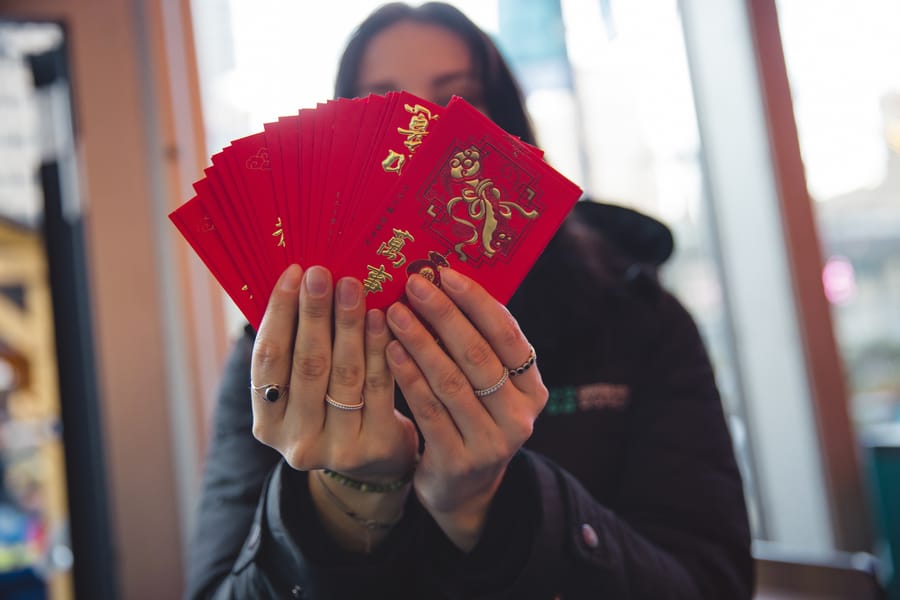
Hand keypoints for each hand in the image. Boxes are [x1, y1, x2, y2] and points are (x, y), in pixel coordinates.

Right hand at [250, 264, 417, 484]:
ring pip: (344, 374)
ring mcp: (336, 448)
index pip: (268, 360)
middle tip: (322, 273)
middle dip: (314, 313)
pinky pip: (378, 386)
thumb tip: (298, 281)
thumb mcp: (302, 391)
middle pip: (307, 365)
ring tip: (353, 286)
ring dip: (348, 325)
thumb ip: (295, 350)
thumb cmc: (332, 410)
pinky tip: (382, 317)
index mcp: (267, 423)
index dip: (279, 314)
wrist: (375, 465)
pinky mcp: (374, 445)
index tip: (293, 274)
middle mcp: (296, 441)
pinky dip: (378, 348)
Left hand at [385, 269, 546, 550]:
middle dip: (444, 315)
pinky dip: (409, 377)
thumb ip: (477, 345)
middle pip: (478, 355)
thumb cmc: (471, 418)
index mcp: (533, 389)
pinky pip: (430, 410)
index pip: (508, 335)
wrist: (462, 488)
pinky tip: (390, 351)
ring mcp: (492, 442)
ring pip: (451, 381)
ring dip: (420, 341)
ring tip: (394, 312)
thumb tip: (442, 282)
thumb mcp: (488, 387)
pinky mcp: (460, 461)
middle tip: (414, 285)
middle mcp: (520, 416)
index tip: (447, 274)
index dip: (477, 302)